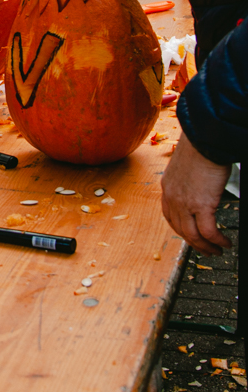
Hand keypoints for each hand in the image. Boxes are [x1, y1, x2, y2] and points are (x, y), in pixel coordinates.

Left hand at [161, 135, 231, 255]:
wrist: (203, 140)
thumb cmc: (198, 147)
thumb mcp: (185, 167)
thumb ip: (188, 180)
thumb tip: (199, 188)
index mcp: (167, 186)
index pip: (169, 215)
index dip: (179, 228)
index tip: (188, 235)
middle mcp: (172, 197)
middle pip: (180, 229)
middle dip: (193, 243)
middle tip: (205, 249)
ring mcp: (185, 203)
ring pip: (193, 235)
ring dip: (205, 247)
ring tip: (216, 251)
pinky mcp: (201, 205)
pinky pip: (208, 231)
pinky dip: (217, 240)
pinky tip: (225, 242)